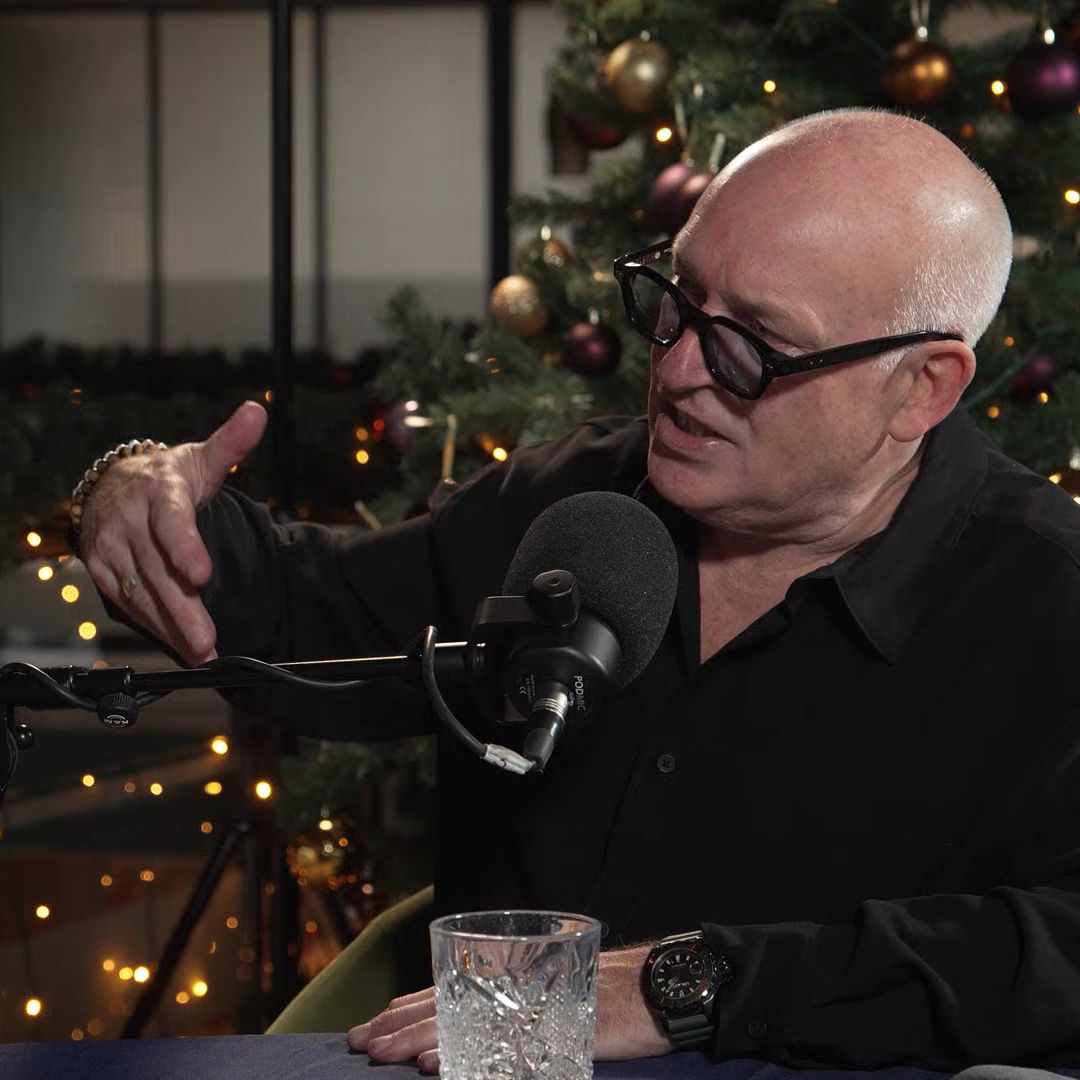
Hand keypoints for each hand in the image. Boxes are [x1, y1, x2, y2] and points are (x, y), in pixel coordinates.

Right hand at [78, 400, 267, 666]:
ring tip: (202, 651)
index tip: (203, 574)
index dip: (185, 549)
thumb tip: (257, 412)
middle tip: (207, 640)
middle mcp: (129, 521)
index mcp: (159, 491)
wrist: (115, 484)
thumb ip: (231, 443)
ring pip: (141, 592)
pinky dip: (153, 626)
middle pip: (158, 570)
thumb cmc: (168, 475)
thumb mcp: (201, 458)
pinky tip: (178, 645)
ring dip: (170, 626)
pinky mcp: (100, 570)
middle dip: (183, 608)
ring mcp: (110, 548)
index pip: (171, 522)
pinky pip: (127, 603)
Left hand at [345, 946, 669, 1071]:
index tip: (372, 1023)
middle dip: (396, 1025)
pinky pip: (497, 1048)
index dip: (406, 1007)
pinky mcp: (548, 1032)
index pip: (447, 989)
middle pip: (444, 1003)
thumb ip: (517, 1008)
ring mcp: (530, 1009)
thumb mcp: (557, 996)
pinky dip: (463, 1056)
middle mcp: (514, 987)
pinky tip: (434, 1067)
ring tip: (380, 1055)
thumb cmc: (611, 995)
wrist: (658, 991)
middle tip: (358, 1043)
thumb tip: (472, 1035)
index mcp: (511, 977)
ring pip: (460, 1022)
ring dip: (416, 1039)